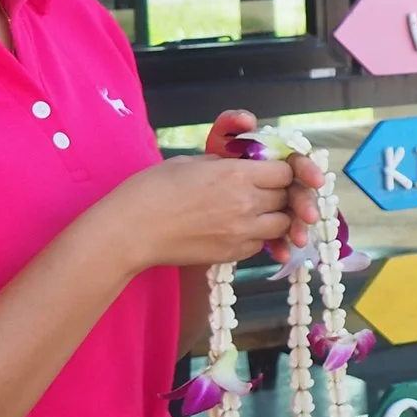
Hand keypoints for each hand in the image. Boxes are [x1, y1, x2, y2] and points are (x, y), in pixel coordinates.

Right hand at [100, 154, 299, 270]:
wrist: (129, 231)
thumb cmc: (152, 190)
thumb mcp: (192, 163)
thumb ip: (225, 164)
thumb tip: (244, 165)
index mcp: (237, 174)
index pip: (286, 171)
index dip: (281, 170)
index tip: (271, 170)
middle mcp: (247, 203)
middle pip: (287, 197)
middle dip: (280, 192)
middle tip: (264, 190)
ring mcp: (243, 232)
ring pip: (282, 224)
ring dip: (275, 216)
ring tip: (256, 211)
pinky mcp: (234, 253)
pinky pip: (262, 244)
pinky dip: (259, 237)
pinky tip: (241, 230)